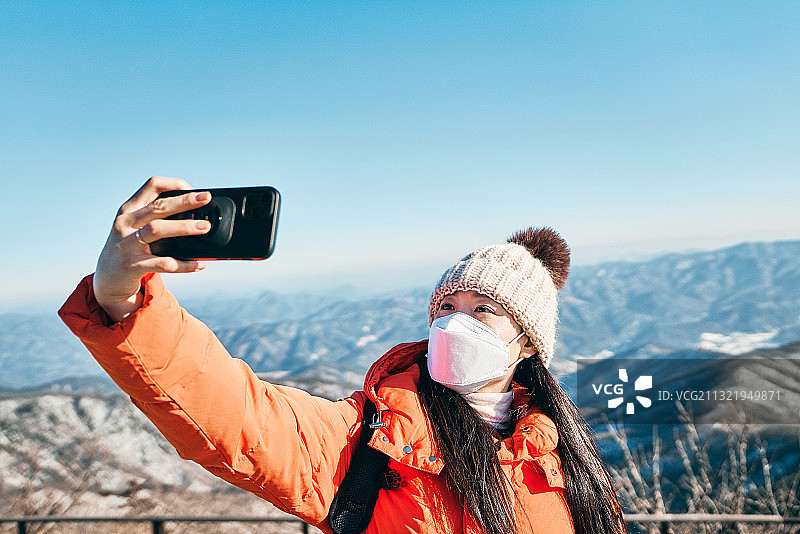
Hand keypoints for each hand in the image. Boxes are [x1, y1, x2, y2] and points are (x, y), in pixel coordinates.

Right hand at [93, 176, 211, 321]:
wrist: (107, 281)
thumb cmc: (129, 249)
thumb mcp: (134, 228)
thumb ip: (155, 219)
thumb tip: (195, 215)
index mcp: (129, 210)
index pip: (151, 186)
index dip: (174, 184)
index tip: (193, 190)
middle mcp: (125, 223)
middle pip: (158, 207)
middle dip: (184, 201)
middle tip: (206, 198)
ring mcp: (127, 244)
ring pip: (157, 230)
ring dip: (183, 227)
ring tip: (205, 227)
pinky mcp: (132, 266)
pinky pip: (162, 263)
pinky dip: (183, 264)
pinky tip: (198, 264)